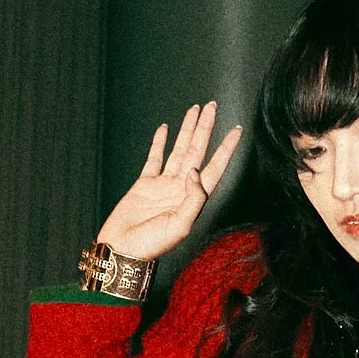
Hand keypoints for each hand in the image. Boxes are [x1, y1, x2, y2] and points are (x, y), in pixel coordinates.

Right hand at [98, 103, 243, 265]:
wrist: (122, 250)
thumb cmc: (150, 245)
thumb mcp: (179, 226)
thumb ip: (193, 199)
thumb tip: (196, 171)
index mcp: (193, 198)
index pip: (215, 167)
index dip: (226, 148)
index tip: (236, 130)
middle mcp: (181, 188)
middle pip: (197, 151)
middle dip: (206, 128)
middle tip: (213, 107)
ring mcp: (163, 185)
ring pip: (179, 150)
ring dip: (187, 130)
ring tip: (195, 110)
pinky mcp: (144, 184)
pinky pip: (154, 158)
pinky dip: (159, 143)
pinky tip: (165, 129)